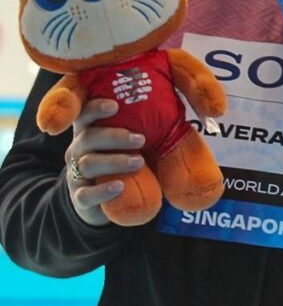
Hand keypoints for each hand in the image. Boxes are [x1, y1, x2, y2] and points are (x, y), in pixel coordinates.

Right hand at [64, 99, 145, 226]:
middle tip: (142, 139)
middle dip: (115, 136)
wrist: (111, 200)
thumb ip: (150, 127)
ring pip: (88, 163)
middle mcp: (79, 149)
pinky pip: (85, 194)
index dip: (96, 108)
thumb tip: (184, 110)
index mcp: (92, 130)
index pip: (86, 113)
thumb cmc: (127, 159)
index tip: (115, 105)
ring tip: (139, 162)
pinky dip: (102, 191)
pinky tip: (119, 187)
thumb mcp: (137, 142)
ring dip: (115, 161)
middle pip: (88, 137)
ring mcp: (76, 174)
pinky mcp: (80, 197)